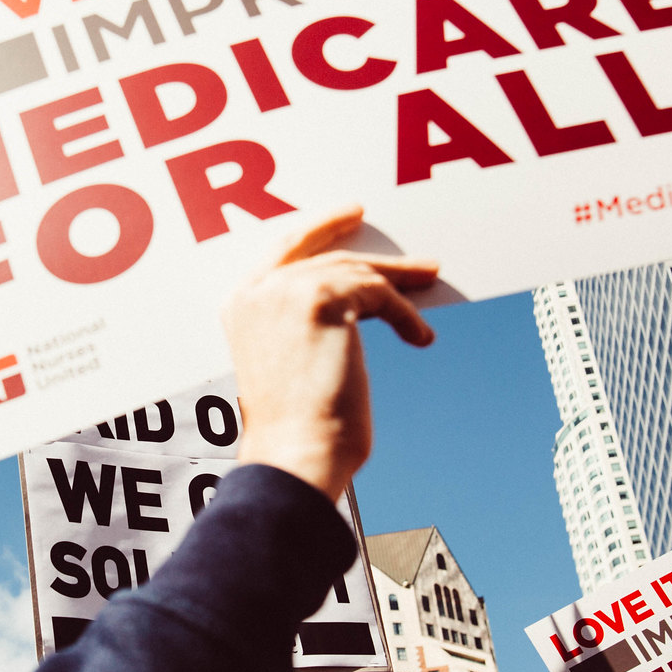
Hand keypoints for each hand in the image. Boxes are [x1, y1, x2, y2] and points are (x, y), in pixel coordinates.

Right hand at [224, 206, 437, 498]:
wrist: (297, 454)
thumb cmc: (297, 428)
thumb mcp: (292, 362)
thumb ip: (306, 324)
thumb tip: (359, 305)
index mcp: (241, 305)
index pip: (285, 249)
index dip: (321, 229)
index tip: (351, 217)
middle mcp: (257, 290)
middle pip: (327, 255)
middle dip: (377, 257)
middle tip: (414, 258)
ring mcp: (287, 289)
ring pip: (358, 271)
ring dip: (400, 281)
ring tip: (431, 282)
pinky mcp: (322, 298)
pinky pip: (378, 295)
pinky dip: (404, 316)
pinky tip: (420, 337)